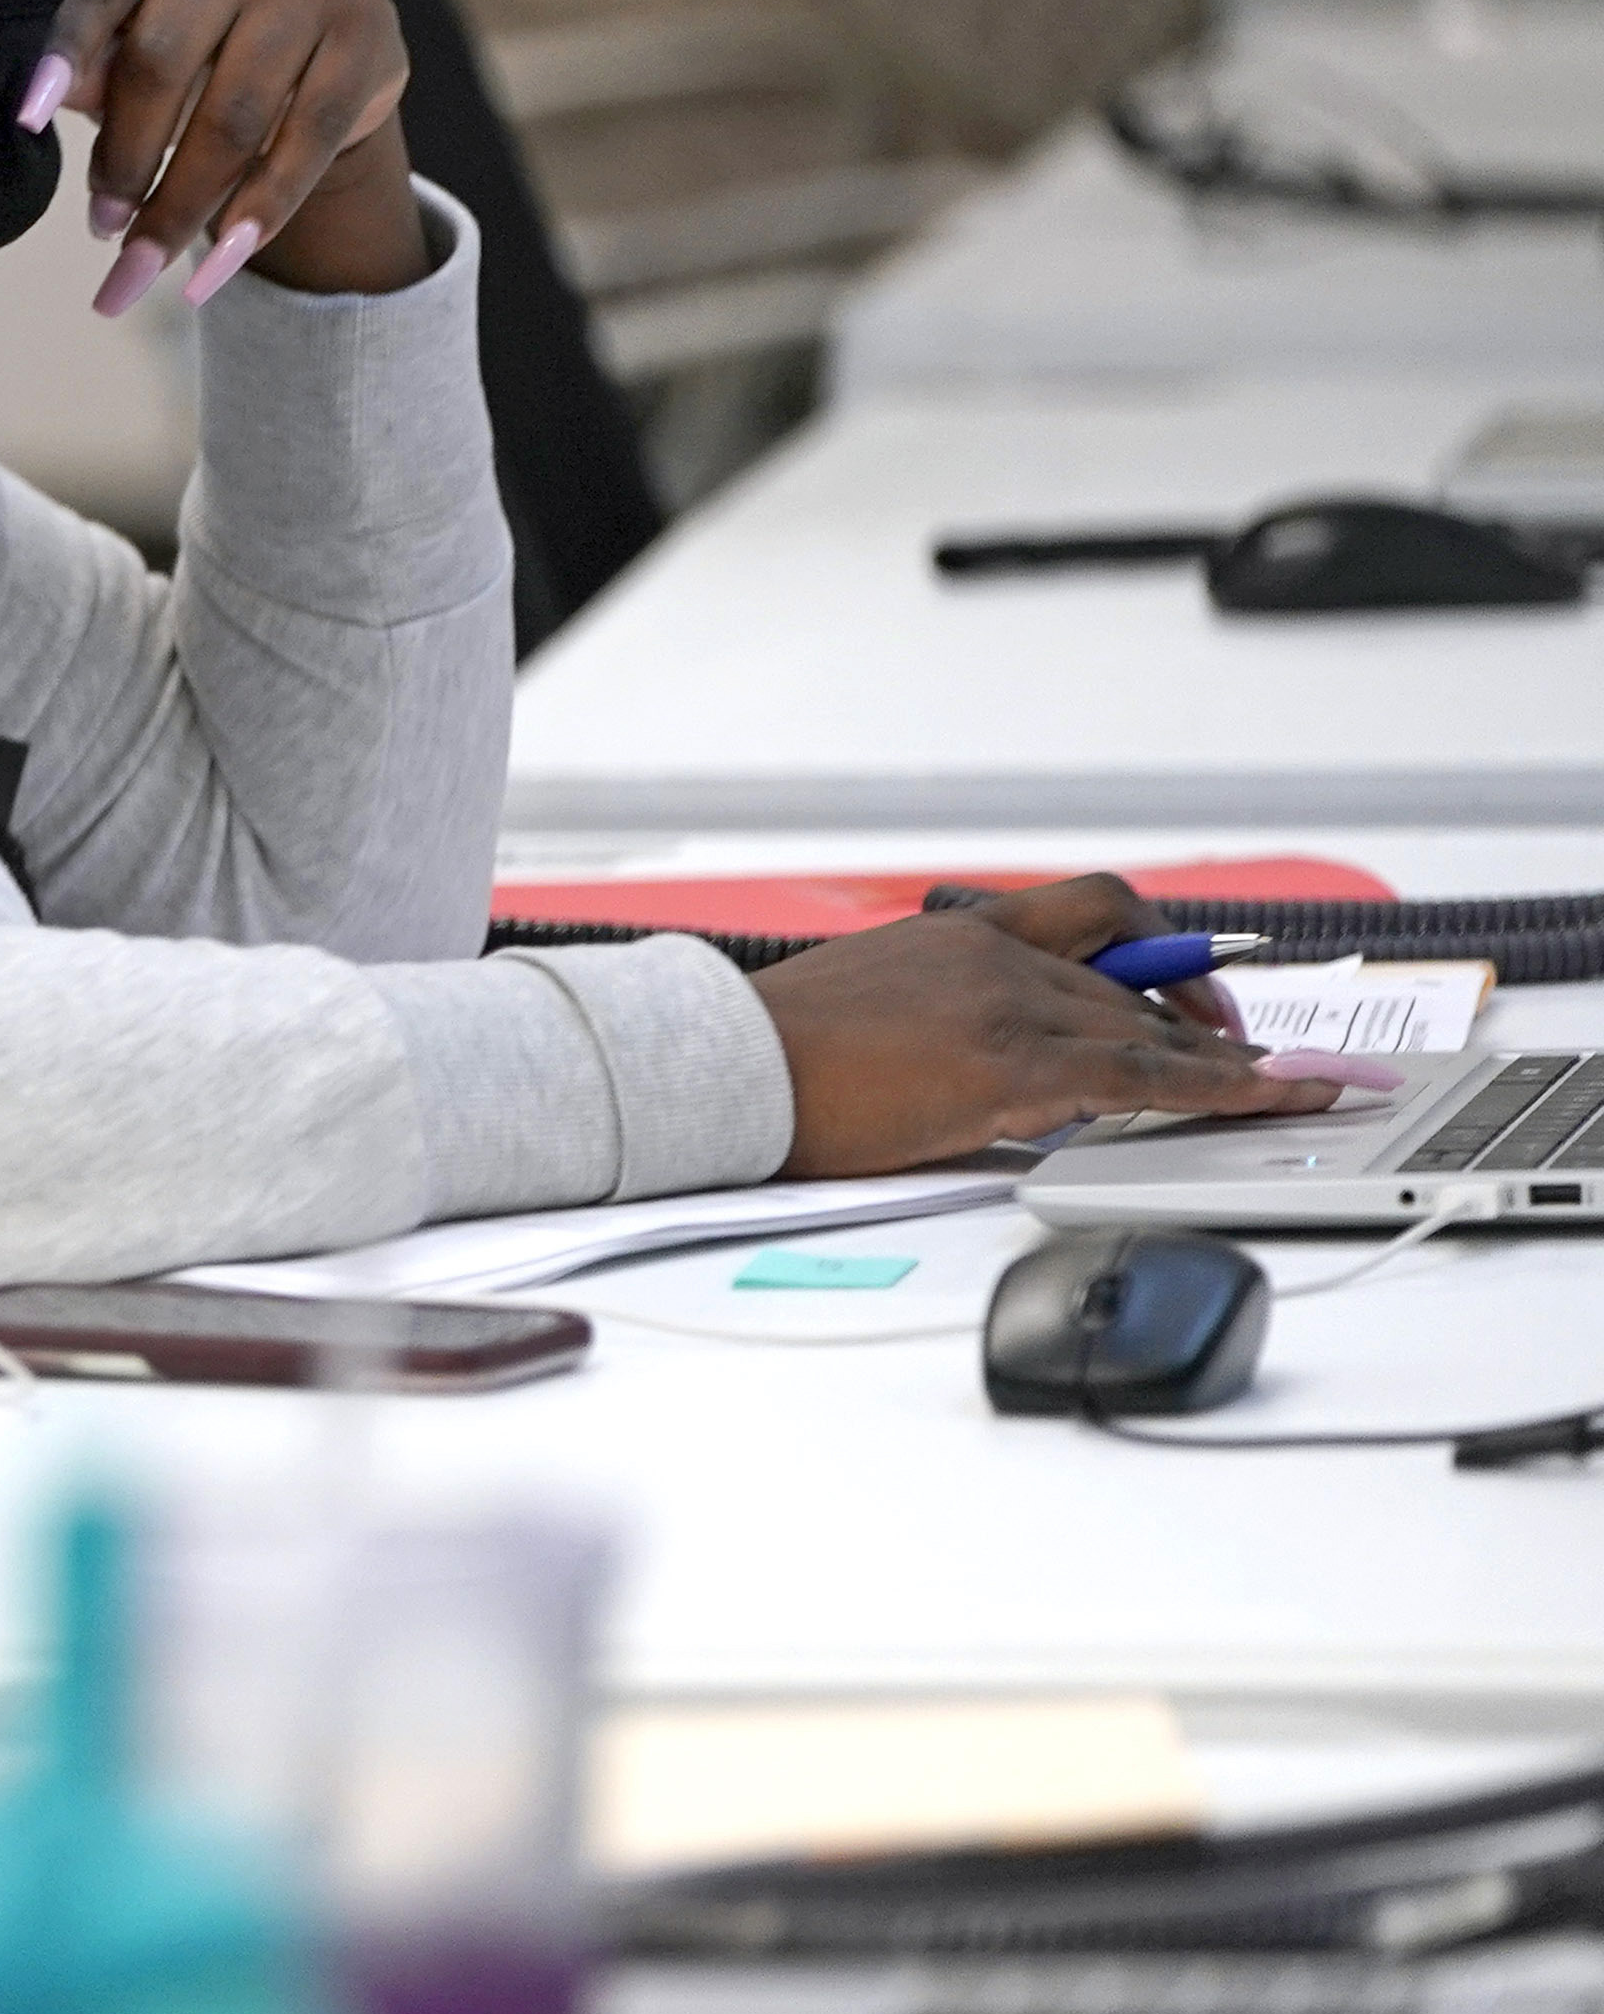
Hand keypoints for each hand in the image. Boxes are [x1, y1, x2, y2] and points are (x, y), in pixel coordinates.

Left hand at [45, 0, 428, 313]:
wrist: (305, 45)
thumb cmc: (180, 41)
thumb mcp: (120, 43)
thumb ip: (86, 64)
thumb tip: (43, 103)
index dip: (64, 52)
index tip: (27, 122)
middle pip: (167, 58)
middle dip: (126, 158)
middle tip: (99, 227)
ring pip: (238, 113)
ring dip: (183, 204)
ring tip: (139, 265)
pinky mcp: (368, 28)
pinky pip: (311, 138)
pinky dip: (258, 213)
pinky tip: (213, 270)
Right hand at [758, 876, 1379, 1172]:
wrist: (721, 1065)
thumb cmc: (771, 1054)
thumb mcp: (866, 1003)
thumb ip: (940, 1011)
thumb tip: (988, 1066)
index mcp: (957, 932)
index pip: (1092, 917)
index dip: (1163, 951)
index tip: (1198, 988)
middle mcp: (995, 954)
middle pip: (1134, 979)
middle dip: (1206, 1018)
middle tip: (1255, 1052)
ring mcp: (1008, 1006)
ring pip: (1154, 1028)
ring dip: (1232, 1060)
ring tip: (1291, 1085)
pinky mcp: (1012, 1068)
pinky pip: (1147, 1077)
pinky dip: (1224, 1086)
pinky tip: (1270, 1096)